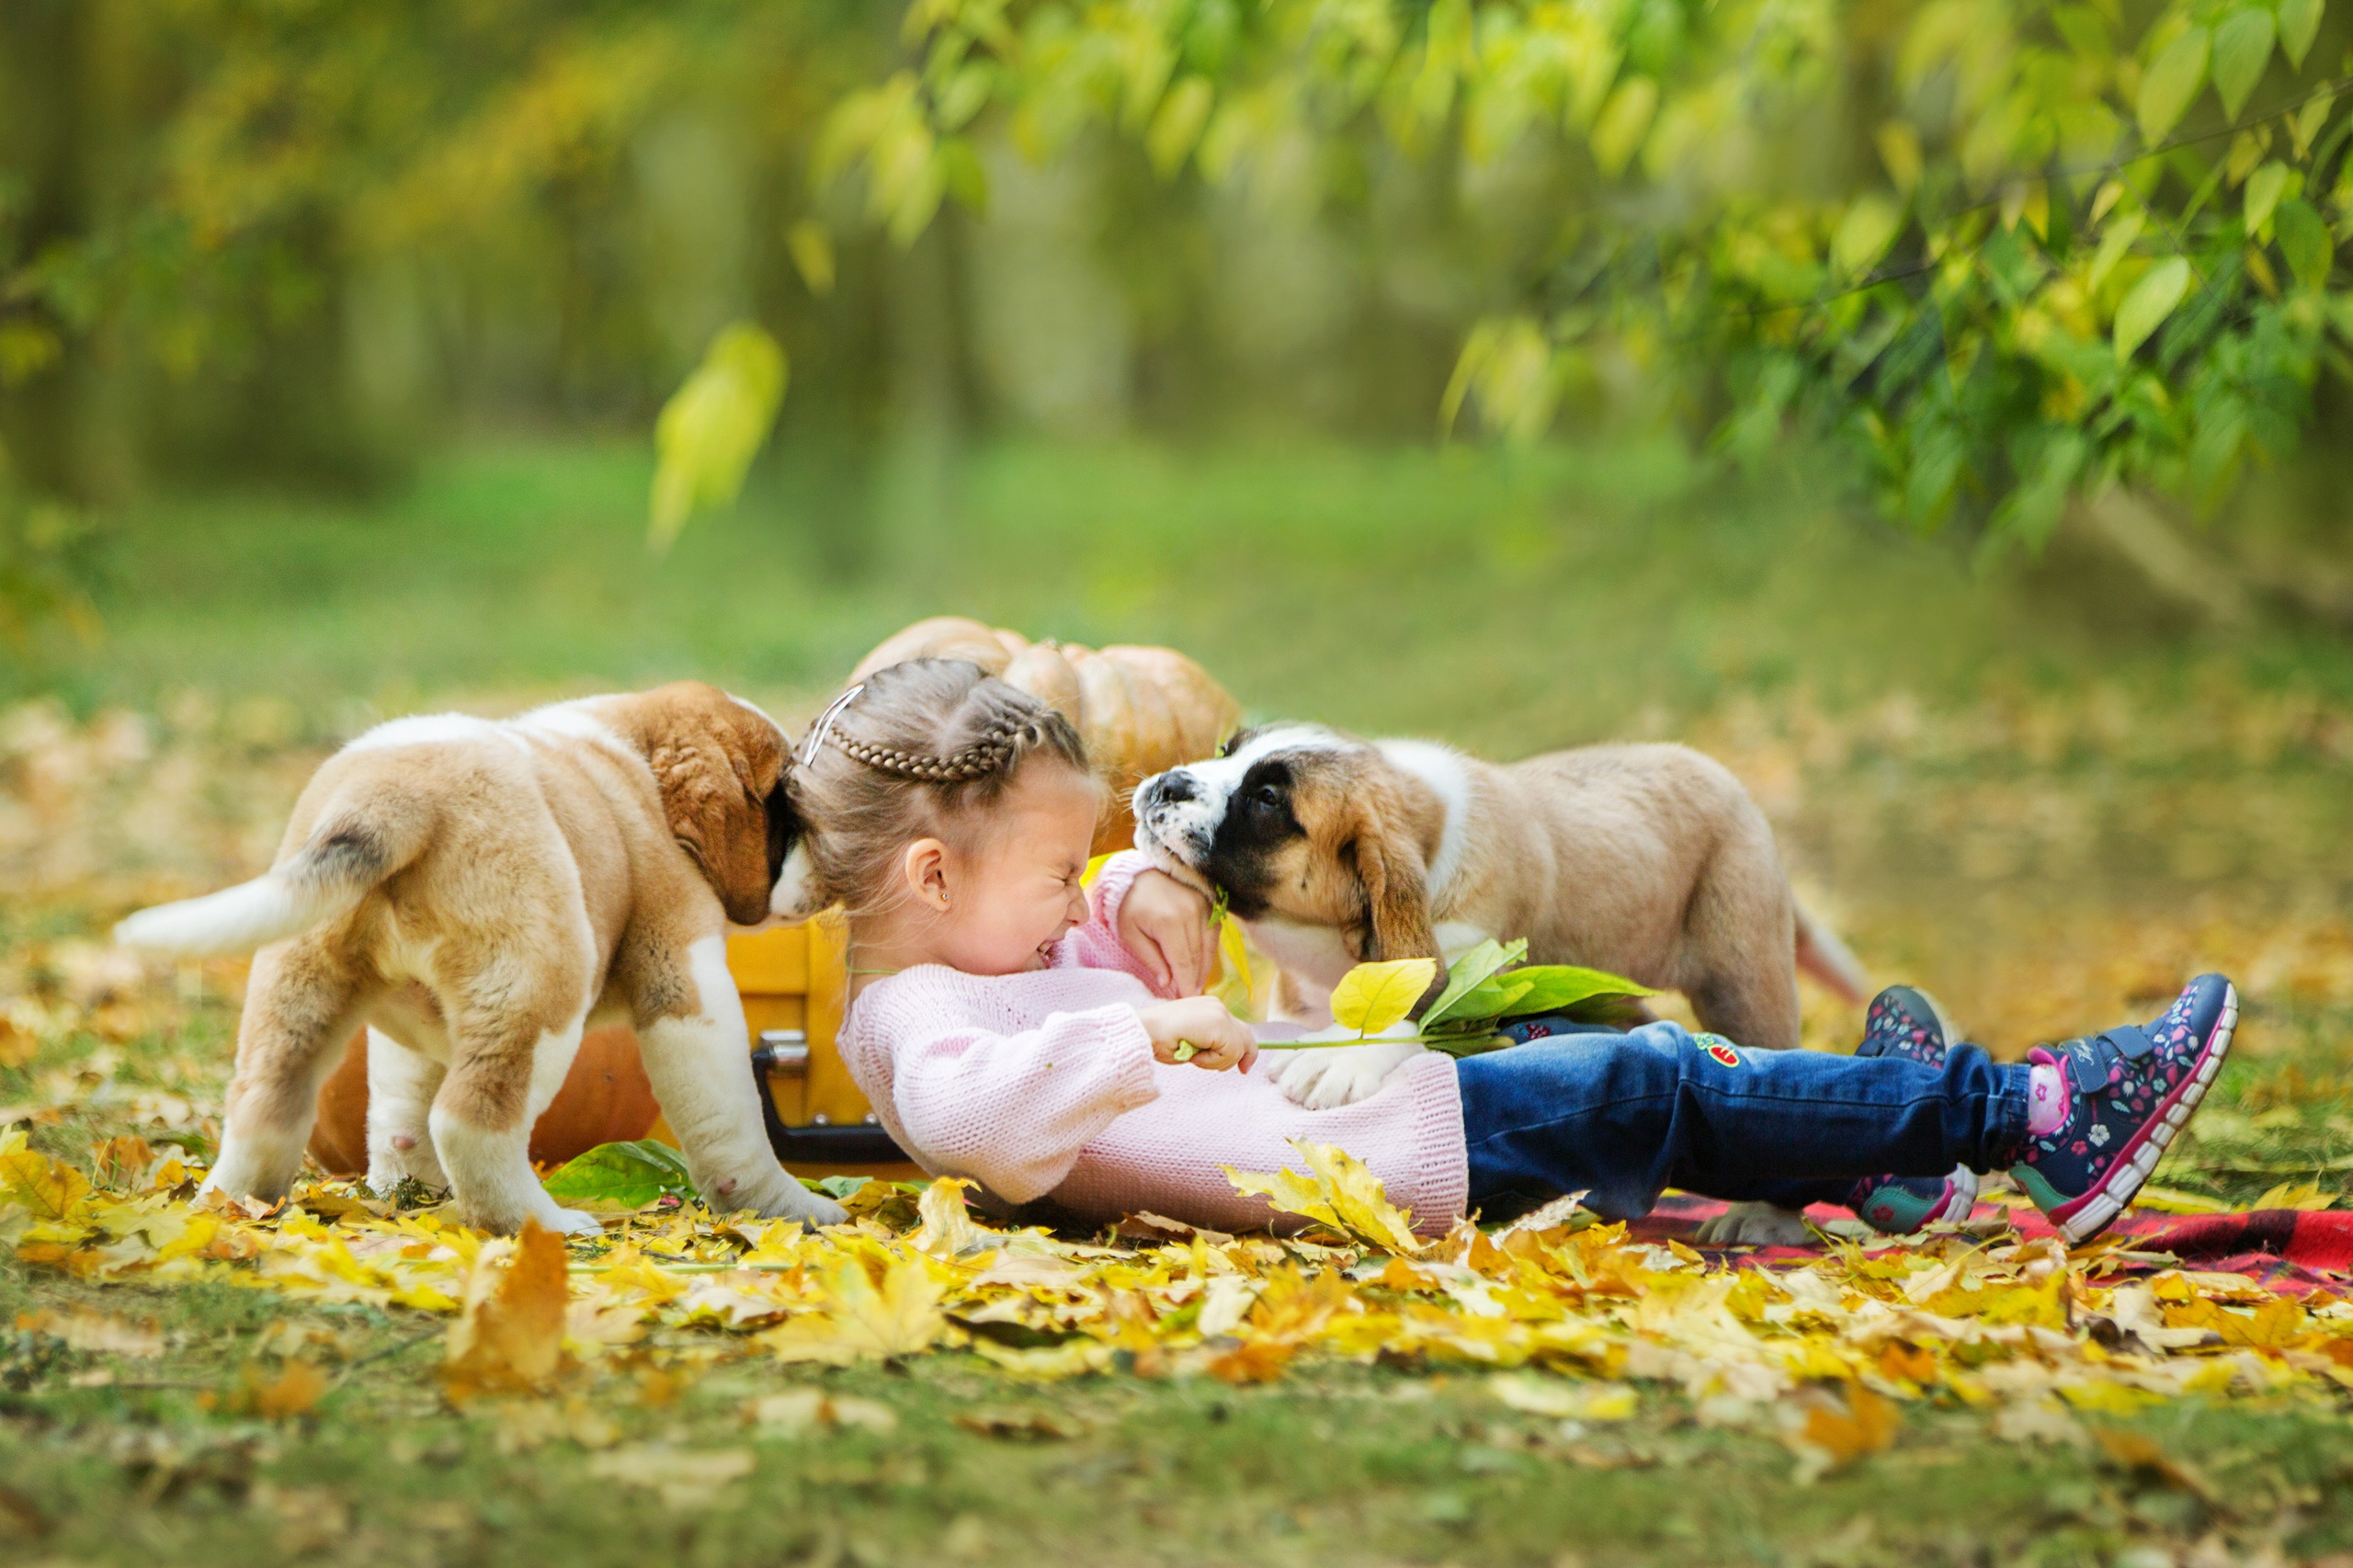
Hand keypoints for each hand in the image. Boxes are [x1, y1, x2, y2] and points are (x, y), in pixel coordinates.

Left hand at [1117, 868, 1215, 996]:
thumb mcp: (1130, 934)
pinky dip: (1210, 951)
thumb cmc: (1131, 905)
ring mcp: (1203, 906)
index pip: (1183, 962)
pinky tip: (1202, 963)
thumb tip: (1167, 982)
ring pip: (1210, 946)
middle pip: (1198, 956)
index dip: (1186, 983)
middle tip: (1192, 997)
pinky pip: (1214, 933)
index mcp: (1168, 922)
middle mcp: (1191, 913)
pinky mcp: (1209, 903)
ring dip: (1205, 967)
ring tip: (1197, 984)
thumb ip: (1150, 959)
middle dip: (1196, 979)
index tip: (1187, 1000)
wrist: (1141, 873)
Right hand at [1135, 997, 1257, 1072]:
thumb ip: (1209, 1042)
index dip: (1244, 1049)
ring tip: (1194, 1059)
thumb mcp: (1191, 1041)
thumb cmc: (1160, 1039)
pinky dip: (1213, 1062)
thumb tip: (1225, 1055)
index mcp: (1209, 1007)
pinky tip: (1194, 1057)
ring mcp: (1219, 1013)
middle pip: (1246, 1035)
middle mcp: (1217, 1006)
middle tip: (1242, 1071)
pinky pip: (1230, 1053)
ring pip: (1238, 1048)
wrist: (1145, 1030)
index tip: (1243, 1067)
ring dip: (1217, 1062)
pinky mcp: (1219, 1024)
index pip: (1236, 1029)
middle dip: (1246, 1056)